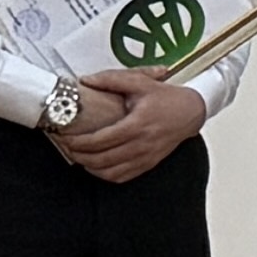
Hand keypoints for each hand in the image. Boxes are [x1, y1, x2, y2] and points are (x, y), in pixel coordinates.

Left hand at [57, 68, 209, 184]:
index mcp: (137, 124)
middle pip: (101, 159)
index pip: (100, 140)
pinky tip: (96, 166)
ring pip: (110, 172)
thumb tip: (85, 80)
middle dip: (78, 155)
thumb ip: (111, 79)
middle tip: (66, 147)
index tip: (64, 136)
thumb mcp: (140, 82)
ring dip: (89, 167)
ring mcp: (146, 157)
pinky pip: (122, 176)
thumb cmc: (166, 97)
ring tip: (78, 156)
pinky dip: (105, 175)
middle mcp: (141, 144)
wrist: (192, 111)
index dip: (78, 142)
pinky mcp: (149, 163)